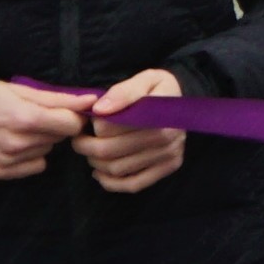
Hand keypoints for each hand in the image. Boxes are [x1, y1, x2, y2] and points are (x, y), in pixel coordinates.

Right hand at [0, 81, 91, 181]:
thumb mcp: (25, 90)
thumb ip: (61, 98)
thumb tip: (92, 101)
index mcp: (24, 118)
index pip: (70, 125)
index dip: (72, 117)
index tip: (64, 112)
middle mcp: (16, 142)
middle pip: (59, 138)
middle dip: (54, 128)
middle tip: (35, 118)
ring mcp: (7, 159)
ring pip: (47, 151)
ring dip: (41, 141)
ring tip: (21, 130)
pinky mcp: (0, 171)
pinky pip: (36, 166)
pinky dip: (31, 157)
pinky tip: (15, 145)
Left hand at [72, 68, 187, 193]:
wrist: (184, 103)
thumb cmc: (158, 90)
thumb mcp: (145, 79)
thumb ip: (122, 91)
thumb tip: (98, 110)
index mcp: (158, 114)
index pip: (110, 127)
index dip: (93, 125)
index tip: (88, 121)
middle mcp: (167, 138)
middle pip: (110, 151)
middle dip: (86, 145)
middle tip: (79, 139)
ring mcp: (169, 155)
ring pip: (117, 169)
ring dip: (96, 162)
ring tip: (91, 151)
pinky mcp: (168, 168)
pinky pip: (133, 185)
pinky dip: (111, 183)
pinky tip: (100, 172)